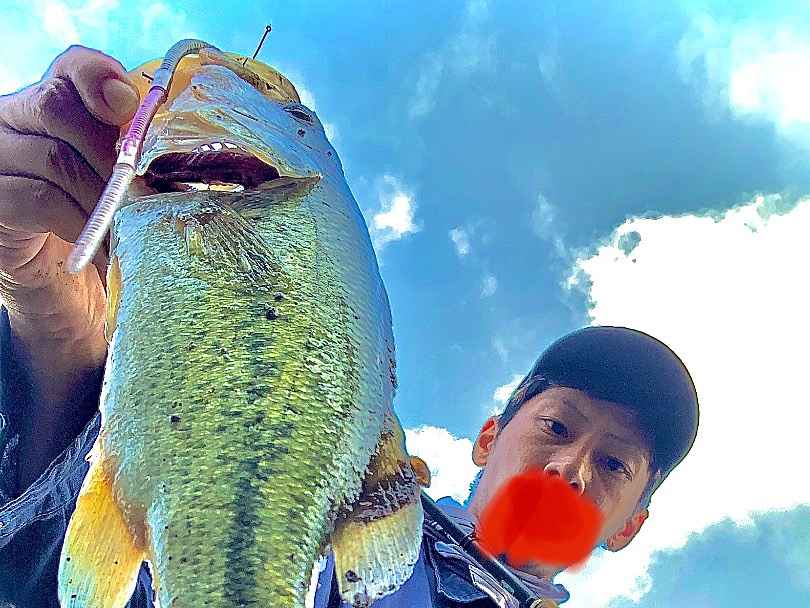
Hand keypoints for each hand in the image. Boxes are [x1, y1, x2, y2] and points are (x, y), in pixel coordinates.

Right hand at [0, 45, 138, 395]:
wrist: (66, 295)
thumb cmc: (105, 232)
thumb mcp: (128, 189)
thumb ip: (141, 161)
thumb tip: (187, 163)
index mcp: (56, 107)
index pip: (70, 68)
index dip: (99, 76)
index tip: (128, 104)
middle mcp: (15, 122)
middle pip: (60, 108)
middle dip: (115, 153)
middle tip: (148, 194)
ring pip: (55, 158)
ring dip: (107, 198)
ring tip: (137, 228)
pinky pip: (40, 199)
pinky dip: (83, 224)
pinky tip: (108, 248)